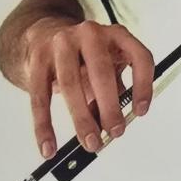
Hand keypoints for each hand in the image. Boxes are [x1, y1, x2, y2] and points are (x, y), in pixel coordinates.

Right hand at [22, 18, 154, 157]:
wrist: (45, 35)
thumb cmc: (83, 56)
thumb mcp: (106, 66)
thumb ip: (112, 92)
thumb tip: (112, 126)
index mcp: (116, 35)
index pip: (139, 57)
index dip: (143, 85)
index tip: (140, 112)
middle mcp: (90, 34)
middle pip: (101, 71)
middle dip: (109, 107)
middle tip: (115, 132)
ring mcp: (62, 43)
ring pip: (70, 84)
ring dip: (81, 118)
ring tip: (90, 141)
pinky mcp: (38, 59)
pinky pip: (40, 97)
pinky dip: (44, 126)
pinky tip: (49, 145)